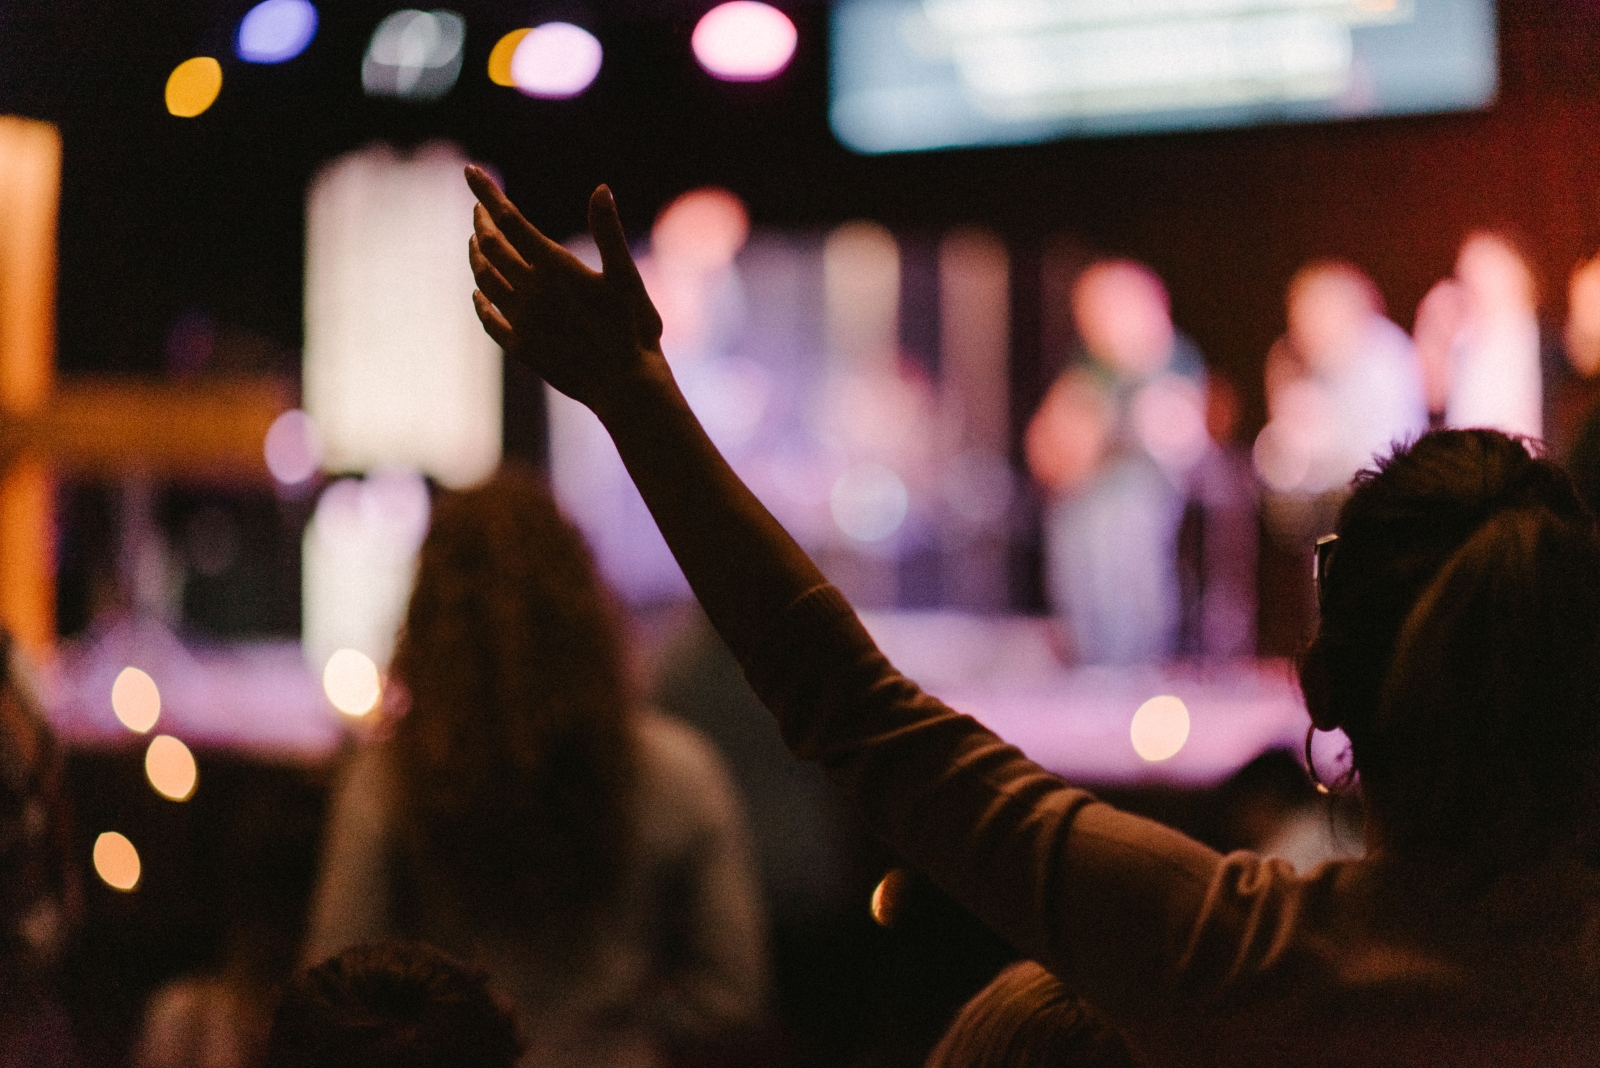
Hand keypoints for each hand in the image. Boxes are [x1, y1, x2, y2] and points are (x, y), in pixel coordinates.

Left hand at [466, 166, 665, 413]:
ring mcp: (523, 321)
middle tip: (478, 208)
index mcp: (554, 268)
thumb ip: (608, 232)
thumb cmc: (631, 328)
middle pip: (491, 247)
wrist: (623, 385)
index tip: (470, 171)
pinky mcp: (522, 348)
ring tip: (475, 243)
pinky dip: (480, 301)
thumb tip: (601, 189)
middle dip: (481, 222)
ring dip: (476, 257)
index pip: (510, 220)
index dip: (488, 194)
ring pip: (485, 280)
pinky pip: (490, 319)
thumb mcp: (626, 276)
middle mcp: (531, 291)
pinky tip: (479, 295)